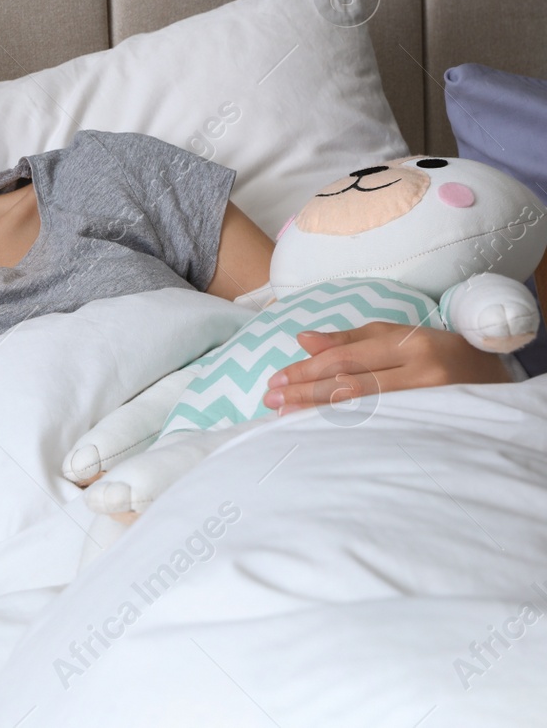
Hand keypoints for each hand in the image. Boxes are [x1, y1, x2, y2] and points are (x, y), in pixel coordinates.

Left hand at [261, 321, 511, 415]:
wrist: (497, 379)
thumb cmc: (438, 352)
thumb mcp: (397, 335)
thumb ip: (349, 340)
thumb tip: (302, 339)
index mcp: (410, 343)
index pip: (346, 359)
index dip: (307, 370)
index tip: (276, 380)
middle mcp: (423, 372)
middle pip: (351, 385)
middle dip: (305, 394)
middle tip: (271, 401)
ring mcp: (432, 403)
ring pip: (365, 410)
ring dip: (319, 414)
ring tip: (286, 417)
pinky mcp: (437, 428)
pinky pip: (384, 429)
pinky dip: (348, 430)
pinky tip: (322, 433)